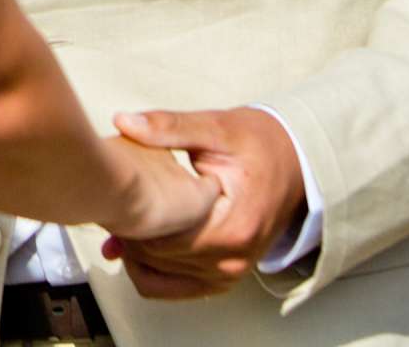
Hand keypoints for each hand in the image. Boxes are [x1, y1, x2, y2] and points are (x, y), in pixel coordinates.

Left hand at [101, 108, 304, 300]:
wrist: (297, 162)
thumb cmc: (260, 144)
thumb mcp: (215, 128)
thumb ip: (169, 127)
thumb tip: (124, 122)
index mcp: (232, 227)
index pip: (161, 235)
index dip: (129, 213)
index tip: (114, 186)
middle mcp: (232, 260)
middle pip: (157, 256)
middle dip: (129, 229)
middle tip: (110, 196)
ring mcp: (229, 274)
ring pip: (159, 275)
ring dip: (135, 249)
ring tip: (122, 213)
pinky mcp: (223, 278)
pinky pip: (173, 287)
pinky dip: (149, 268)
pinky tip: (136, 239)